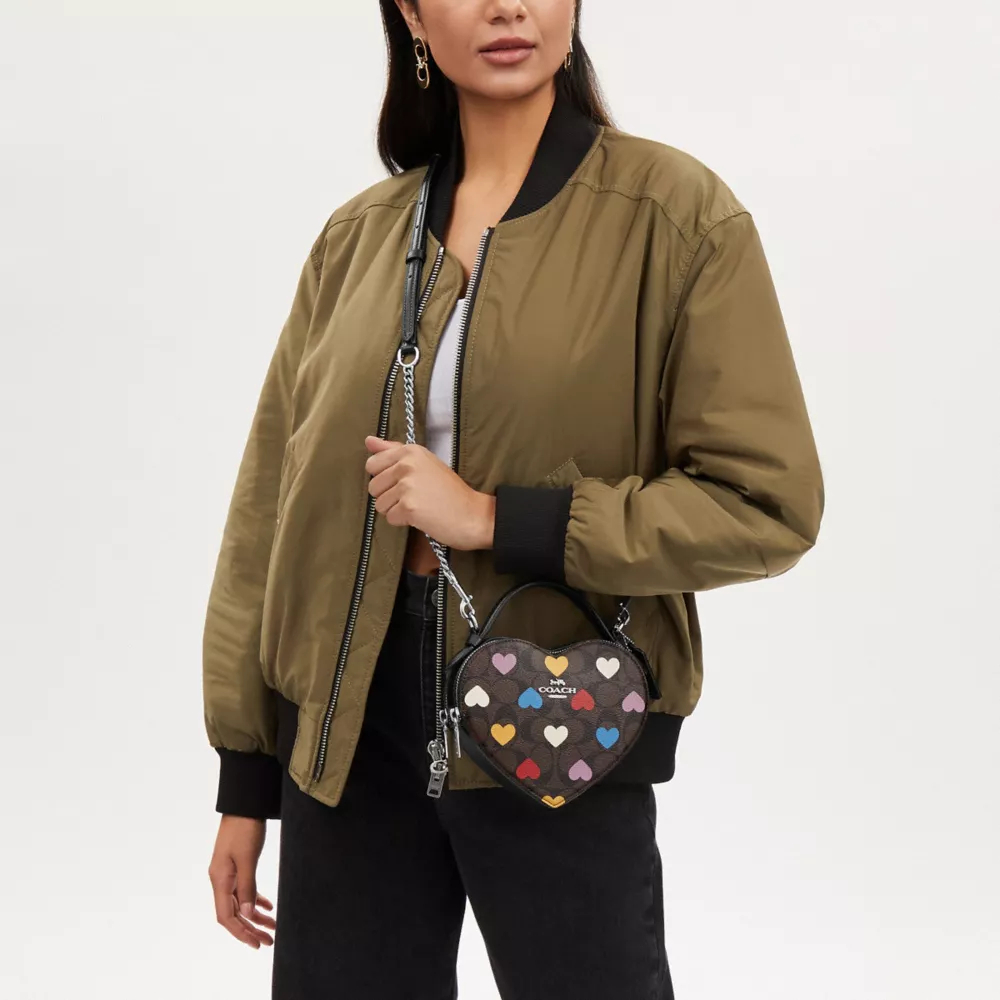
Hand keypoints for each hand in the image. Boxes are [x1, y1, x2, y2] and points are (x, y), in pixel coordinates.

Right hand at [208, 815, 275, 948]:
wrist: (244, 803)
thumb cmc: (245, 827)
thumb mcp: (248, 858)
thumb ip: (247, 886)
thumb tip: (248, 914)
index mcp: (220, 879)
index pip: (226, 917)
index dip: (241, 933)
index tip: (257, 943)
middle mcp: (221, 879)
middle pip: (233, 913)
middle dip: (251, 929)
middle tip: (270, 941)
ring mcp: (228, 872)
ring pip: (240, 903)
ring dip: (255, 916)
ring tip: (273, 927)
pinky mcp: (237, 865)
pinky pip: (244, 889)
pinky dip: (256, 899)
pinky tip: (269, 906)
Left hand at [364, 435, 494, 550]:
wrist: (472, 514)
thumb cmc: (449, 491)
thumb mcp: (424, 463)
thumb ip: (394, 451)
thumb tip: (368, 440)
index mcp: (410, 451)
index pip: (372, 464)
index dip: (384, 478)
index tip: (404, 482)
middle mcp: (407, 464)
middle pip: (373, 486)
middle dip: (389, 496)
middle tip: (414, 497)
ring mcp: (407, 486)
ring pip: (379, 505)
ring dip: (396, 510)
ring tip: (418, 506)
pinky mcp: (409, 507)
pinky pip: (390, 518)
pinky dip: (403, 522)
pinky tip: (421, 516)